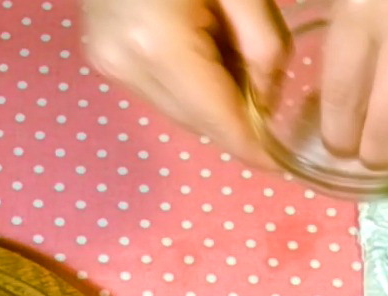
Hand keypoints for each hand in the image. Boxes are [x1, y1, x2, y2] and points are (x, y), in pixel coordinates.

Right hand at [82, 0, 286, 167]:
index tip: (286, 164)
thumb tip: (267, 102)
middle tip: (262, 73)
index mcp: (160, 47)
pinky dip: (190, 80)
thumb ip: (265, 49)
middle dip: (238, 115)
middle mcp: (126, 65)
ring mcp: (107, 62)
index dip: (257, 151)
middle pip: (199, 124)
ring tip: (224, 41)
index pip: (221, 125)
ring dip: (213, 97)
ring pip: (180, 111)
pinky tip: (199, 39)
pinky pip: (160, 89)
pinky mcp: (101, 55)